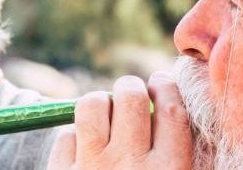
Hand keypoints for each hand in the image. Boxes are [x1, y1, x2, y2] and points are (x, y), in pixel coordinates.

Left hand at [47, 72, 193, 169]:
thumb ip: (176, 150)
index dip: (166, 87)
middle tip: (129, 95)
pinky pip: (66, 137)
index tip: (160, 81)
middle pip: (131, 98)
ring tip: (103, 116)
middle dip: (129, 88)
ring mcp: (92, 168)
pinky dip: (75, 138)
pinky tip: (83, 151)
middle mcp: (130, 165)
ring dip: (99, 104)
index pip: (172, 111)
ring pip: (92, 105)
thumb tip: (170, 106)